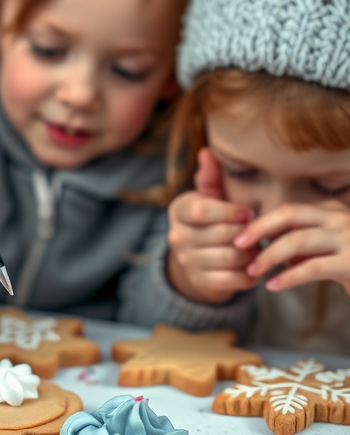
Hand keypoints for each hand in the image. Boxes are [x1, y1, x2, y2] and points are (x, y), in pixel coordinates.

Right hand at [167, 148, 257, 303]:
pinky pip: (234, 280)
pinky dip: (250, 274)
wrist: (195, 264)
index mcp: (179, 210)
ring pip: (232, 257)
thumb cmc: (210, 222)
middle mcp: (177, 236)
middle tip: (257, 233)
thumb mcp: (209, 198)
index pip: (203, 210)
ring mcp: (187, 262)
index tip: (248, 214)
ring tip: (257, 248)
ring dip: (252, 254)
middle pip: (224, 234)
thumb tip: (207, 152)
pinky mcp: (201, 283)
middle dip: (247, 233)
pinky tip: (252, 267)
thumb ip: (211, 177)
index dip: (231, 212)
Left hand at [234, 200, 349, 294]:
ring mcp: (347, 238)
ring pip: (297, 240)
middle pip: (290, 214)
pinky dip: (288, 277)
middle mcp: (340, 218)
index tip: (241, 234)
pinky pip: (312, 267)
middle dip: (259, 228)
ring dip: (269, 256)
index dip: (262, 221)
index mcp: (333, 211)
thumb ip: (307, 247)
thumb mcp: (332, 249)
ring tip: (253, 271)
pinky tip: (274, 286)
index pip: (290, 210)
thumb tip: (279, 255)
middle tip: (238, 244)